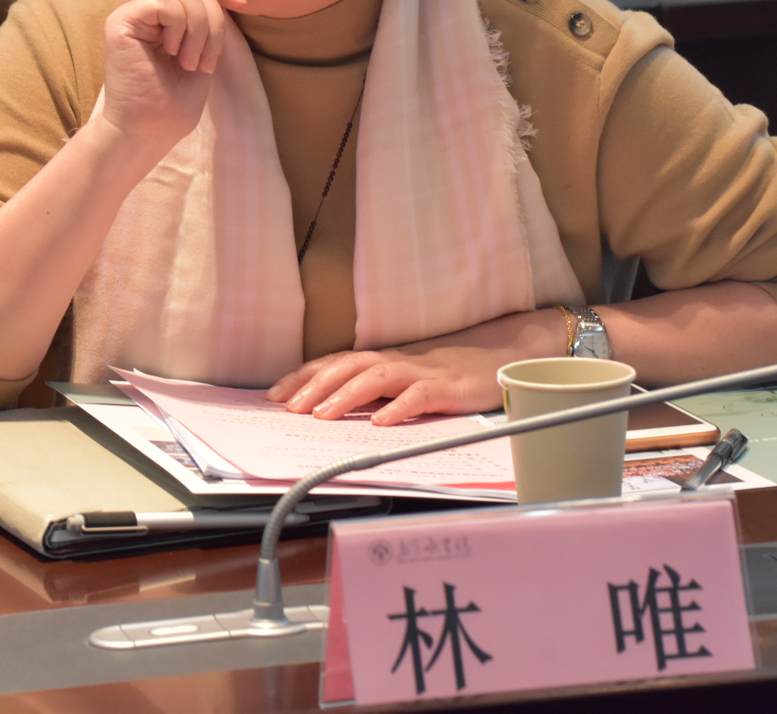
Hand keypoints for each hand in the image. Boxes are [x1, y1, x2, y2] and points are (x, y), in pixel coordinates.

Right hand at [97, 0, 247, 158]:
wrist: (150, 131)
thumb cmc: (175, 102)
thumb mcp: (204, 50)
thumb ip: (209, 17)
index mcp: (166, 14)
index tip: (242, 3)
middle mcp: (147, 8)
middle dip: (214, 21)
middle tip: (205, 60)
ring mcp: (132, 13)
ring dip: (200, 32)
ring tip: (190, 63)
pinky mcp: (121, 22)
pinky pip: (165, 3)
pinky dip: (180, 30)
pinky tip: (173, 54)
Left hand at [266, 342, 508, 425]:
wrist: (502, 353)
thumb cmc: (450, 373)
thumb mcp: (406, 379)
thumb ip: (375, 391)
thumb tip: (332, 410)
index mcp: (383, 360)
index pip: (335, 363)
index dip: (303, 376)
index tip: (274, 395)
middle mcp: (397, 361)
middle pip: (349, 365)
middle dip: (315, 385)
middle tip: (288, 408)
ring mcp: (422, 372)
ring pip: (377, 376)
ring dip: (346, 394)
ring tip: (323, 415)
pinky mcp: (447, 388)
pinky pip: (420, 396)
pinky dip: (399, 407)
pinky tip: (382, 422)